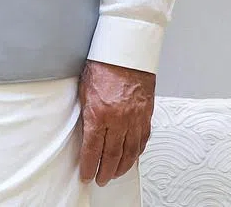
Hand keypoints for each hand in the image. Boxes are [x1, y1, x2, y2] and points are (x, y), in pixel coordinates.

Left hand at [78, 60, 154, 184]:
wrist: (125, 52)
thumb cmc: (102, 64)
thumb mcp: (84, 88)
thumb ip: (86, 111)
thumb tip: (84, 129)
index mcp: (99, 113)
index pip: (93, 148)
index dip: (89, 165)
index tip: (86, 174)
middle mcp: (119, 120)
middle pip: (113, 155)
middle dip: (105, 171)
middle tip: (100, 179)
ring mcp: (135, 119)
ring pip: (130, 152)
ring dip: (122, 166)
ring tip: (114, 174)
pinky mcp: (146, 115)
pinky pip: (142, 140)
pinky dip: (137, 153)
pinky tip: (132, 158)